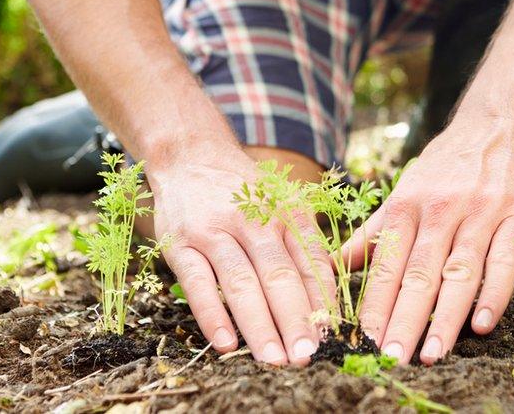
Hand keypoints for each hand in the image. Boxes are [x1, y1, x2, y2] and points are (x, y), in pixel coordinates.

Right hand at [149, 145, 334, 365]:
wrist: (191, 155)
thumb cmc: (245, 191)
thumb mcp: (282, 204)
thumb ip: (303, 245)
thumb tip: (328, 300)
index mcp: (286, 212)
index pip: (311, 262)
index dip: (323, 301)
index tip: (333, 336)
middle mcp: (254, 221)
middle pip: (279, 276)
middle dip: (296, 320)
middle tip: (308, 355)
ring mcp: (215, 232)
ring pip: (241, 283)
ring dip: (259, 325)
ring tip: (274, 359)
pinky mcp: (180, 243)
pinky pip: (197, 283)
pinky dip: (212, 314)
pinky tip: (226, 343)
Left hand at [342, 111, 513, 364]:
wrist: (501, 117)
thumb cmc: (449, 160)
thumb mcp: (406, 188)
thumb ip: (375, 230)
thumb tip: (334, 263)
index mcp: (407, 205)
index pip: (386, 264)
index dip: (375, 305)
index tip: (362, 342)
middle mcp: (440, 210)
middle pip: (418, 273)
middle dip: (403, 320)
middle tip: (391, 358)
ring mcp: (480, 213)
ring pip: (459, 271)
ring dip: (445, 316)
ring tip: (432, 353)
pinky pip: (505, 259)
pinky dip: (494, 292)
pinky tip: (482, 323)